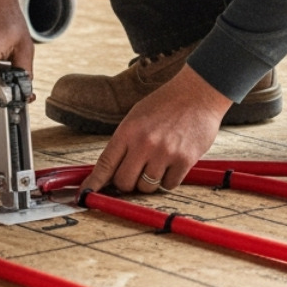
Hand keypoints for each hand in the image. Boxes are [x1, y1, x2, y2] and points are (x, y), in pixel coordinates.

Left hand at [83, 65, 230, 193]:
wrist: (198, 92)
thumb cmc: (166, 104)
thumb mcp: (137, 116)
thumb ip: (124, 142)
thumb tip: (110, 171)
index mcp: (128, 131)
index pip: (105, 164)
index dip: (95, 182)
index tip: (87, 193)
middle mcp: (144, 143)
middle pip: (124, 183)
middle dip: (126, 183)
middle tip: (134, 173)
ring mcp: (165, 153)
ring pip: (146, 187)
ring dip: (149, 181)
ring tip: (157, 163)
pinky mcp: (184, 160)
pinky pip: (168, 185)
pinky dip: (167, 179)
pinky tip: (171, 163)